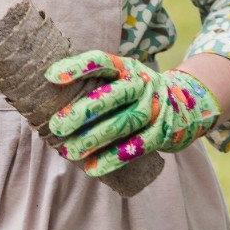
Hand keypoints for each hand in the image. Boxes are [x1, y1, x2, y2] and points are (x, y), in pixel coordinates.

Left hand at [43, 50, 220, 175]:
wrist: (189, 104)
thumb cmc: (135, 94)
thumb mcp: (120, 79)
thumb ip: (92, 85)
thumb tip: (41, 99)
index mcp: (125, 67)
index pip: (100, 61)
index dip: (76, 67)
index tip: (49, 77)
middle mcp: (141, 83)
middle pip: (111, 96)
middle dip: (82, 112)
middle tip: (56, 126)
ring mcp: (153, 108)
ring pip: (123, 123)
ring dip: (94, 139)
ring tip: (69, 152)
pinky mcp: (162, 132)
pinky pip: (137, 147)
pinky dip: (114, 158)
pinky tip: (92, 168)